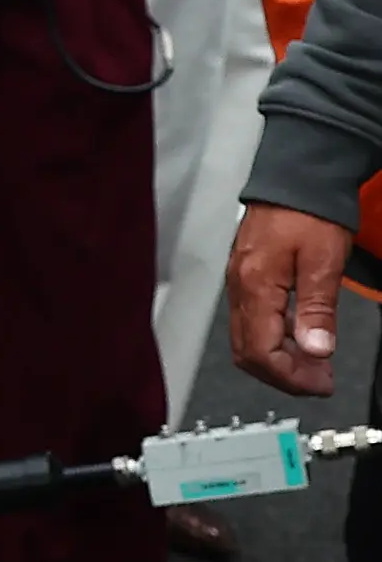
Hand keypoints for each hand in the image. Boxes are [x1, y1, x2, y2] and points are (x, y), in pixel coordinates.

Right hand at [227, 200, 351, 395]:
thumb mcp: (323, 262)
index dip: (291, 377)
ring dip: (279, 360)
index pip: (261, 351)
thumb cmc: (307, 213)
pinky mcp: (246, 276)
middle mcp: (239, 286)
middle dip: (283, 375)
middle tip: (320, 380)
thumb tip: (315, 349)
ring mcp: (239, 282)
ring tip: (315, 364)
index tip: (322, 384)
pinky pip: (250, 321)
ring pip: (246, 340)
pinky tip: (299, 338)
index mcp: (255, 285)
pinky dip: (274, 341)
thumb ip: (317, 309)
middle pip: (248, 352)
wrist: (294, 177)